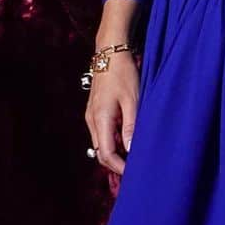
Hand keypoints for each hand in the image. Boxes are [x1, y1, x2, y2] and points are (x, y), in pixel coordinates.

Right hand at [84, 51, 138, 175]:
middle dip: (115, 164)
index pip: (106, 154)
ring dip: (113, 153)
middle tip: (133, 170)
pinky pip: (100, 133)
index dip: (119, 167)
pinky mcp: (93, 109)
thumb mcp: (132, 99)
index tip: (133, 173)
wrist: (109, 51)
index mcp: (100, 118)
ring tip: (131, 158)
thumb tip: (131, 151)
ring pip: (99, 143)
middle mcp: (91, 119)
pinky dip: (110, 142)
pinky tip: (124, 141)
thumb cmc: (123, 73)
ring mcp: (90, 114)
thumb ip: (131, 126)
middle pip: (100, 152)